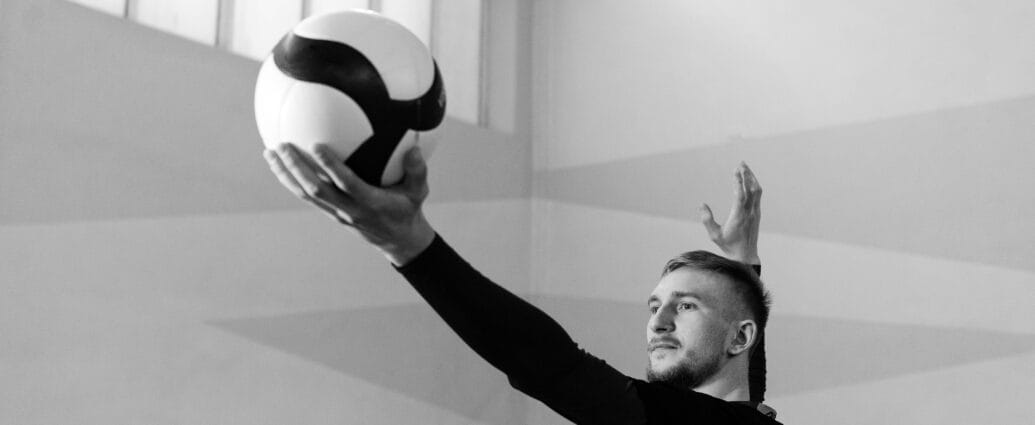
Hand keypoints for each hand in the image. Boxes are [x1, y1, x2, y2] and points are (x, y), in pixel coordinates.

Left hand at [263, 143, 435, 265]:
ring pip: (306, 193)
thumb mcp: (419, 192)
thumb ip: (417, 171)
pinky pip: (307, 196)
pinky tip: (279, 164)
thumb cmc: (408, 209)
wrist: (398, 240)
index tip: (317, 145)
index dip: (330, 166)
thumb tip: (416, 148)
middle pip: (316, 189)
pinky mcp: (330, 212)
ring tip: (269, 153)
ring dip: (286, 174)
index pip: (346, 183)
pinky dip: (290, 180)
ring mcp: (336, 212)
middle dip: (297, 168)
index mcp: (369, 202)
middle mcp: (348, 208)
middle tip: (282, 146)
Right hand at [700, 162, 761, 264]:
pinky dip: (754, 186)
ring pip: (757, 191)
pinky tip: (750, 181)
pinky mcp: (757, 214)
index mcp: (739, 215)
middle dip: (747, 174)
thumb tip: (702, 204)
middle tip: (741, 163)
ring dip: (752, 178)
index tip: (735, 170)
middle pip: (751, 189)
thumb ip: (707, 219)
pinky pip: (758, 196)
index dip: (738, 181)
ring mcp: (755, 212)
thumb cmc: (728, 246)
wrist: (745, 256)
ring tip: (746, 168)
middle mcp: (750, 212)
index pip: (740, 194)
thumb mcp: (714, 235)